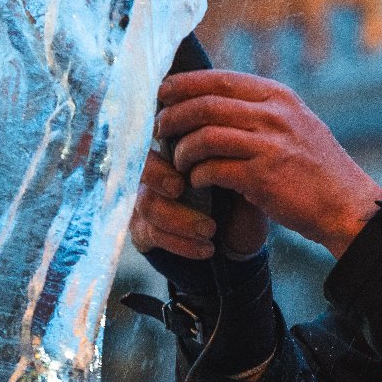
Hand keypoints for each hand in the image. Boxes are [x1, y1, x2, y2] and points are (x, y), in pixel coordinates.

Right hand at [130, 146, 269, 260]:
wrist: (235, 240)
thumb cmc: (238, 199)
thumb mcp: (241, 177)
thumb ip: (231, 156)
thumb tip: (230, 139)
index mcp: (177, 150)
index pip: (158, 132)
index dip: (163, 136)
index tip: (186, 149)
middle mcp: (154, 172)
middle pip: (140, 164)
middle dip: (156, 174)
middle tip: (178, 187)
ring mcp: (145, 200)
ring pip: (146, 203)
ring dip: (178, 218)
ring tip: (210, 229)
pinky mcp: (142, 230)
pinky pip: (152, 234)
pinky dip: (181, 243)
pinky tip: (206, 248)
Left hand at [153, 70, 381, 258]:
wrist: (346, 205)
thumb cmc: (316, 168)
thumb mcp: (296, 124)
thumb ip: (262, 110)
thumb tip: (214, 99)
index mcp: (279, 97)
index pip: (221, 79)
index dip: (185, 84)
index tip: (162, 92)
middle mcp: (274, 115)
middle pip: (206, 105)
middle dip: (173, 115)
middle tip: (159, 129)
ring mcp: (269, 145)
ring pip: (205, 136)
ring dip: (183, 150)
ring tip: (178, 161)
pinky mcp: (263, 178)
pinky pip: (214, 169)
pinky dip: (198, 176)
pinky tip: (197, 182)